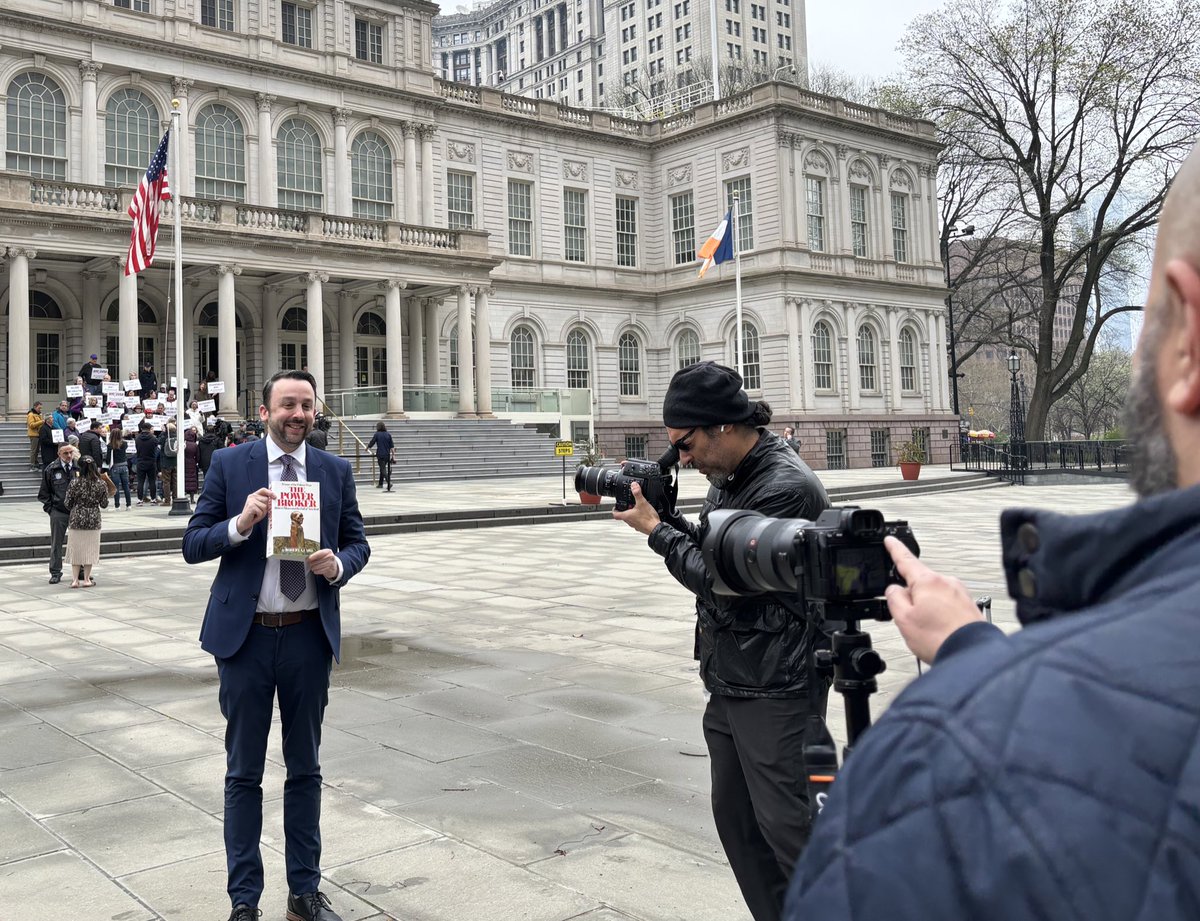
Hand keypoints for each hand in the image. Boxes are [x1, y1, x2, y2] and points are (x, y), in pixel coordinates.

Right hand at [236, 487, 273, 535]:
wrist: (244, 522)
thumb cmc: (255, 514)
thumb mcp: (262, 507)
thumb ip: (266, 502)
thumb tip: (274, 499)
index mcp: (255, 495)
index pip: (263, 490)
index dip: (270, 492)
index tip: (275, 497)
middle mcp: (252, 496)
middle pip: (266, 499)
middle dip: (266, 507)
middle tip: (260, 511)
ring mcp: (251, 501)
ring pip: (264, 506)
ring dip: (262, 512)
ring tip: (257, 514)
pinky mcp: (251, 506)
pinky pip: (261, 511)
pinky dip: (259, 515)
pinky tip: (254, 516)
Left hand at [308, 548, 338, 580]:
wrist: (334, 565)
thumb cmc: (326, 559)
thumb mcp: (322, 555)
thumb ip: (315, 555)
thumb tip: (307, 559)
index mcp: (328, 551)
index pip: (319, 553)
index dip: (313, 556)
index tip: (308, 559)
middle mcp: (330, 556)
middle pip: (319, 560)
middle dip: (313, 563)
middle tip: (310, 565)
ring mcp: (331, 563)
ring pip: (319, 566)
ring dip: (314, 568)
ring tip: (312, 568)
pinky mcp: (330, 569)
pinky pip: (321, 570)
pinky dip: (317, 571)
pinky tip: (315, 571)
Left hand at [612, 482, 661, 535]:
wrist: (655, 528)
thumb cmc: (648, 518)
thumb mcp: (642, 502)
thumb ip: (637, 493)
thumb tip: (633, 486)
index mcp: (627, 516)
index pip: (615, 514)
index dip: (614, 510)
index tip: (615, 507)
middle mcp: (629, 522)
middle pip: (623, 516)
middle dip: (625, 510)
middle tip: (629, 505)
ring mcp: (635, 525)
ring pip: (630, 519)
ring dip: (632, 514)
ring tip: (637, 508)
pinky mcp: (641, 527)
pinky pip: (637, 522)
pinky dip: (638, 518)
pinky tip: (644, 514)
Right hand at [884, 536, 983, 663]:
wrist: (971, 654)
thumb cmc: (941, 638)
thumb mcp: (903, 619)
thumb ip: (894, 598)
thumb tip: (895, 589)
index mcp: (927, 581)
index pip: (905, 559)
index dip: (894, 549)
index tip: (890, 540)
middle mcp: (946, 582)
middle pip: (919, 583)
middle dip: (912, 597)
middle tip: (910, 619)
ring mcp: (959, 593)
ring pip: (933, 596)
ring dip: (927, 609)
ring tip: (929, 631)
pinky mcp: (968, 605)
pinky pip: (947, 605)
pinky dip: (940, 616)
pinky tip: (940, 631)